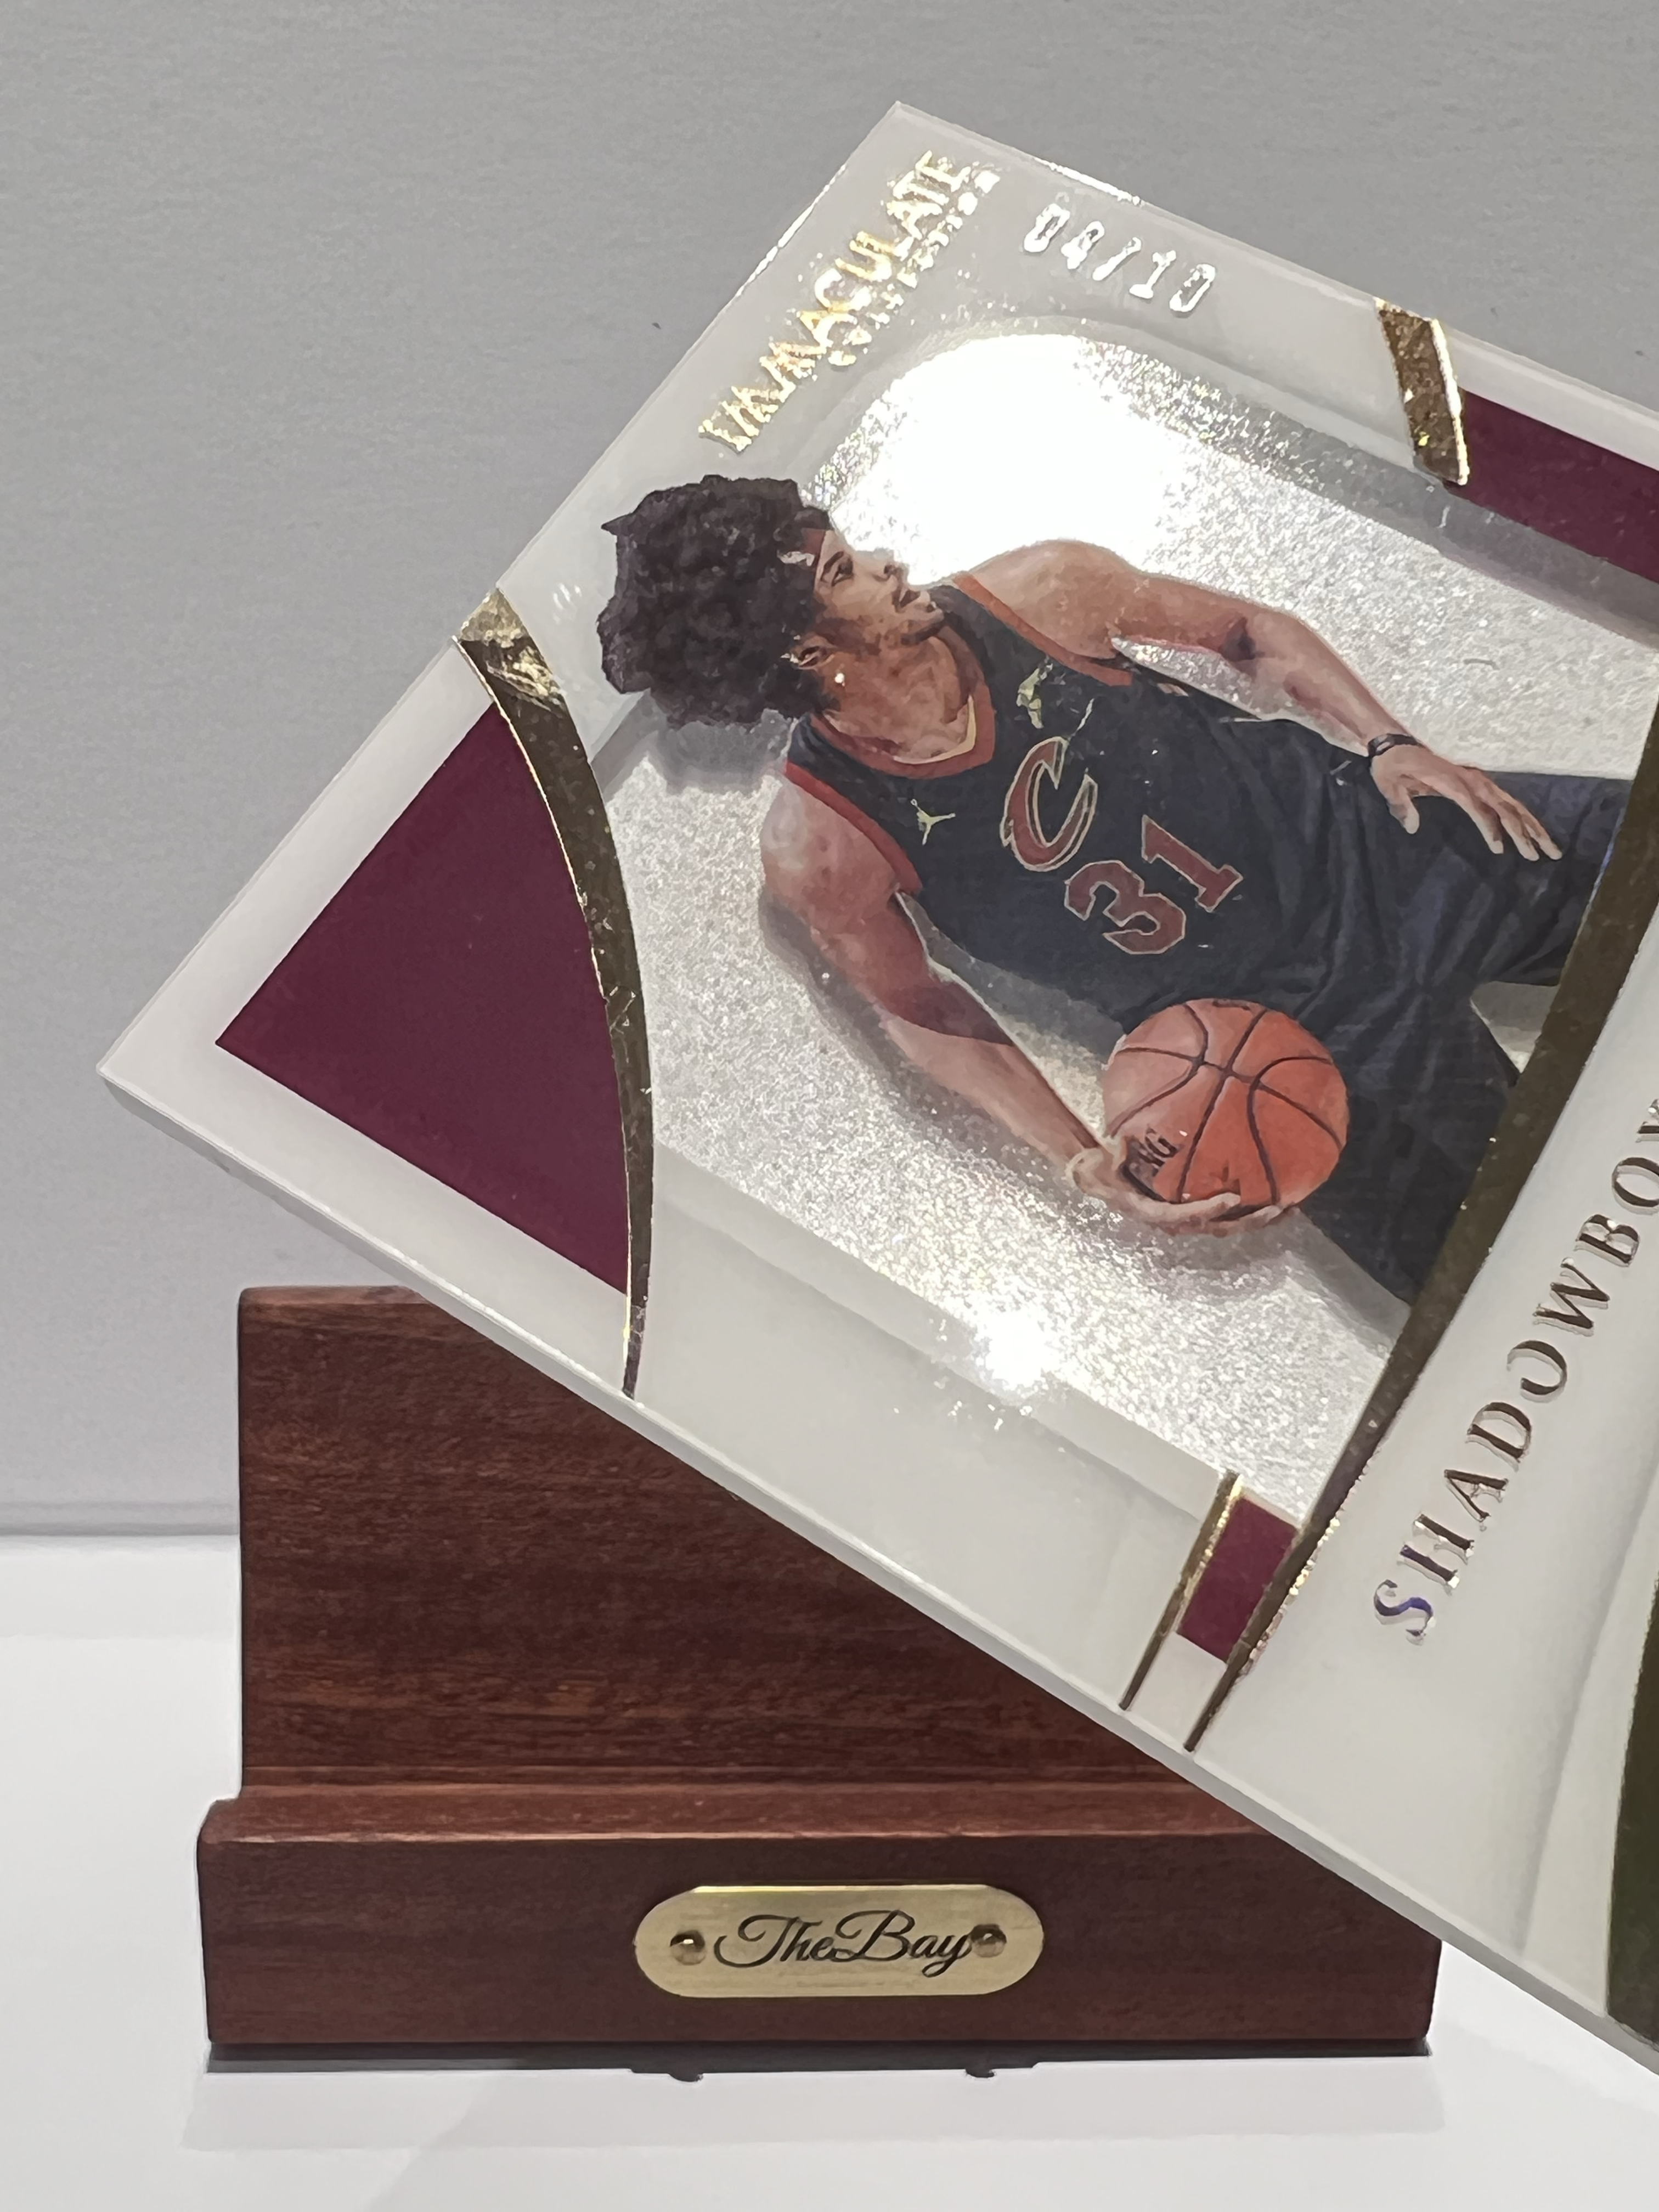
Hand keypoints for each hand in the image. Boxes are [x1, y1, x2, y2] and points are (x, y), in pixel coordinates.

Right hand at [1067, 1142, 1282, 1236]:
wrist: (1100, 1180)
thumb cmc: (1101, 1171)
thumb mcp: (1100, 1167)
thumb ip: (1113, 1159)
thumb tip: (1121, 1146)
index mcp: (1154, 1213)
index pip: (1184, 1216)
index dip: (1209, 1211)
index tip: (1231, 1198)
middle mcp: (1176, 1220)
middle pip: (1219, 1227)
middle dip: (1249, 1221)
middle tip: (1277, 1208)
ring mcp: (1189, 1218)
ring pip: (1229, 1224)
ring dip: (1259, 1219)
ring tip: (1290, 1207)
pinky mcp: (1196, 1209)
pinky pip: (1229, 1212)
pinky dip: (1253, 1206)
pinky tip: (1278, 1193)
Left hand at [1370, 745, 1560, 859]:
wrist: (1396, 744)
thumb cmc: (1392, 766)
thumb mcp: (1389, 784)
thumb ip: (1401, 804)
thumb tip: (1412, 827)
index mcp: (1452, 781)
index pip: (1477, 807)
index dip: (1489, 827)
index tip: (1499, 849)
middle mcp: (1471, 779)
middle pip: (1505, 807)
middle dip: (1525, 832)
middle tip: (1541, 856)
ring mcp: (1478, 780)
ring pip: (1512, 805)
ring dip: (1532, 827)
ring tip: (1549, 850)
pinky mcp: (1479, 782)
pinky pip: (1505, 801)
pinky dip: (1522, 817)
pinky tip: (1533, 833)